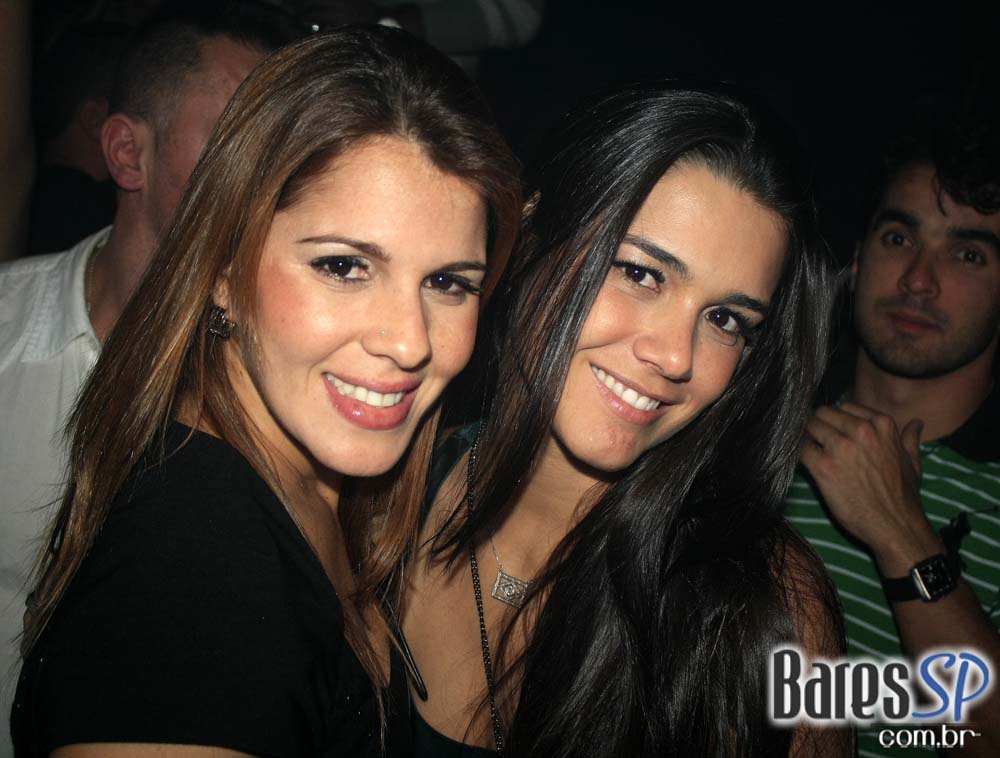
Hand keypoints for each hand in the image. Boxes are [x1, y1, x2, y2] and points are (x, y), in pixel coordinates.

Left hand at [800, 402, 941, 573]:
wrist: (895, 524)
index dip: (836, 418)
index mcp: (881, 424)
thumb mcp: (913, 462)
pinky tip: (804, 461)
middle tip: (817, 439)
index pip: (845, 406)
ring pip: (810, 427)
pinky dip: (799, 453)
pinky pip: (801, 449)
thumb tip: (917, 422)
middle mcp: (860, 430)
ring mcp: (840, 447)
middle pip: (824, 413)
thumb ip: (909, 439)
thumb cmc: (904, 495)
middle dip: (819, 424)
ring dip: (807, 437)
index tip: (834, 429)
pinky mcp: (823, 466)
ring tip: (810, 450)